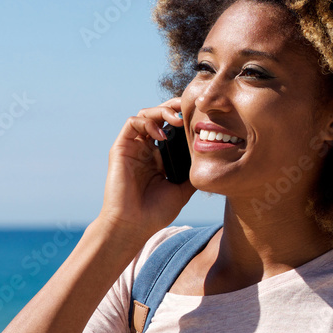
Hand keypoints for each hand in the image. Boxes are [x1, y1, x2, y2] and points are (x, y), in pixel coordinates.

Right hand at [97, 97, 195, 239]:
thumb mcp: (183, 189)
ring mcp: (133, 147)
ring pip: (145, 115)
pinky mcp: (121, 148)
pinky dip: (147, 121)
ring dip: (162, 111)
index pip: (172, 128)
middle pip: (159, 116)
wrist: (134, 224)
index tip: (202, 117)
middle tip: (190, 108)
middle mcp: (146, 148)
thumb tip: (211, 159)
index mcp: (160, 156)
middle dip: (174, 108)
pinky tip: (161, 133)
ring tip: (178, 119)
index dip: (184, 118)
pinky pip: (131, 123)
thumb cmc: (157, 211)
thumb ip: (193, 171)